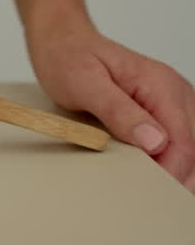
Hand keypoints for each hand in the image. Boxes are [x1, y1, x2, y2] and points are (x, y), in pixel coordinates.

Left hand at [28, 23, 194, 190]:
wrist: (62, 40)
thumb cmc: (68, 58)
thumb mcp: (84, 84)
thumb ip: (119, 112)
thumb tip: (155, 142)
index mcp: (160, 84)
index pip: (182, 141)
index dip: (171, 172)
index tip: (151, 193)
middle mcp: (173, 91)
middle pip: (191, 146)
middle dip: (177, 176)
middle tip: (154, 203)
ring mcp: (171, 99)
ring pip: (188, 145)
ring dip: (176, 169)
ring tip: (155, 194)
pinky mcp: (161, 107)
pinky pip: (176, 138)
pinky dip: (169, 159)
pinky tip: (155, 175)